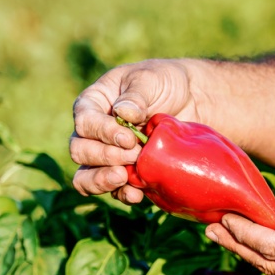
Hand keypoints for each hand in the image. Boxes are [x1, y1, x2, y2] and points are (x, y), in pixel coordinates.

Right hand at [70, 59, 199, 203]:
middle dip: (105, 156)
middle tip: (135, 154)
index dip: (102, 133)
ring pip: (87, 176)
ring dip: (102, 180)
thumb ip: (135, 95)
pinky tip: (137, 194)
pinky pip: (115, 190)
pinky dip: (122, 194)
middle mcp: (95, 132)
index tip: (128, 138)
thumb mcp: (150, 79)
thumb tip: (123, 113)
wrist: (193, 101)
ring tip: (123, 178)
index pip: (84, 123)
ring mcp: (109, 156)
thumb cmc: (165, 83)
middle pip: (81, 151)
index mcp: (94, 105)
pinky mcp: (128, 173)